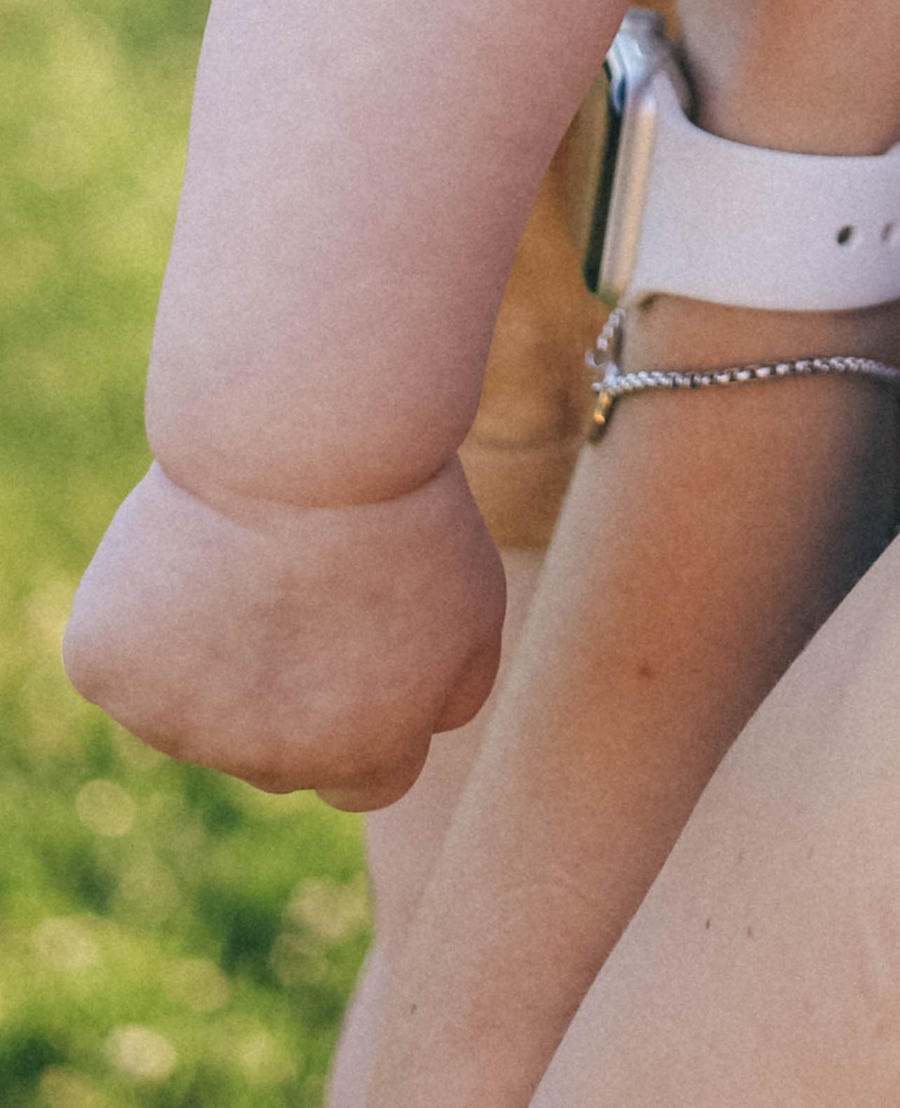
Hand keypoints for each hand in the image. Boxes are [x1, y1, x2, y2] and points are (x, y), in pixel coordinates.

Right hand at [63, 457, 503, 809]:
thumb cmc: (403, 508)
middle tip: (301, 581)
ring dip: (212, 649)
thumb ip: (454, 691)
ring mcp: (177, 726)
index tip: (361, 638)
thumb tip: (424, 732)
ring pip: (193, 704)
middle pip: (276, 751)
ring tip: (245, 551)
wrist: (307, 439)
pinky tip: (183, 544)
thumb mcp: (475, 604)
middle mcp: (267, 765)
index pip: (365, 778)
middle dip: (288, 687)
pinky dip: (145, 608)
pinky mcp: (106, 672)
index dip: (366, 707)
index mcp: (363, 759)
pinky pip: (126, 655)